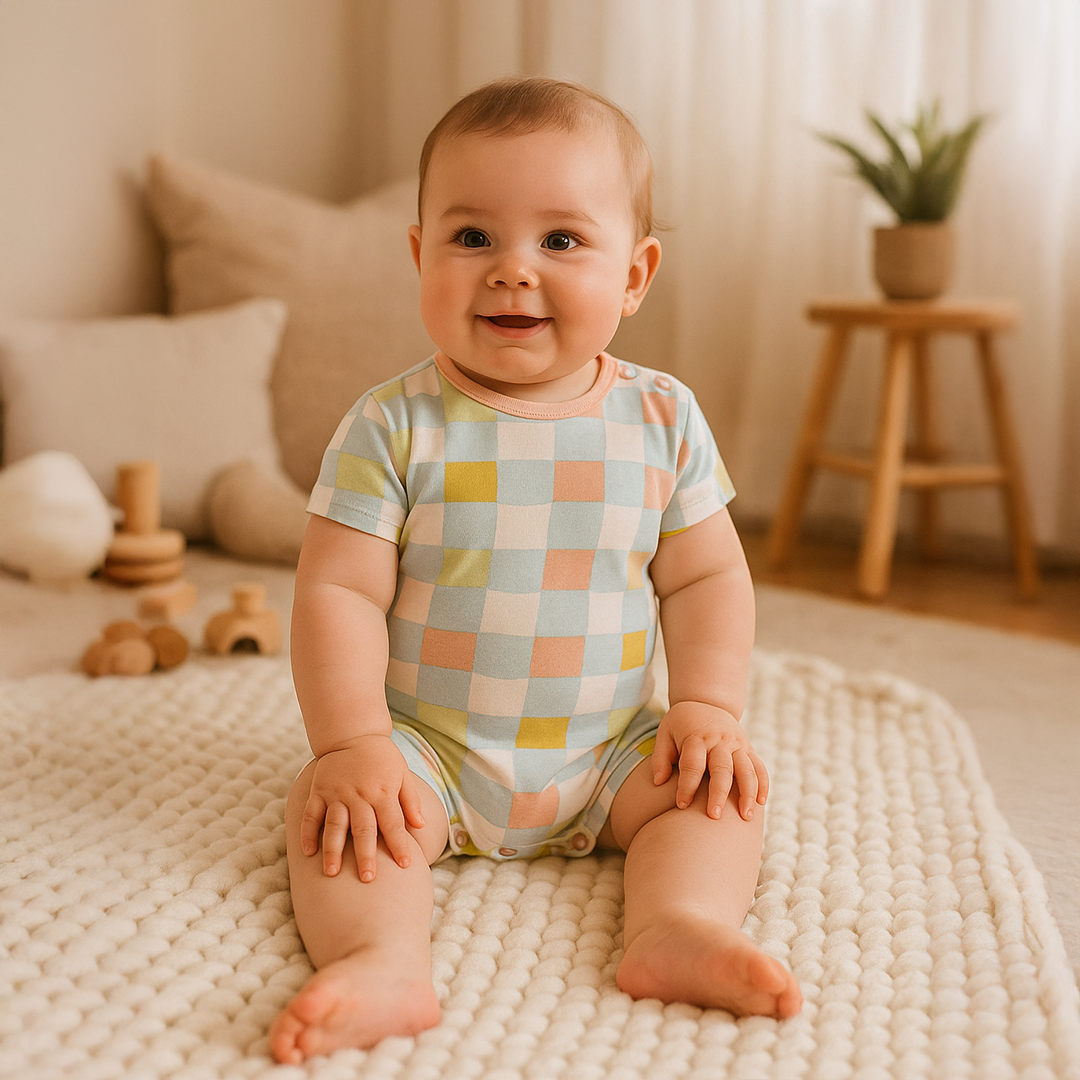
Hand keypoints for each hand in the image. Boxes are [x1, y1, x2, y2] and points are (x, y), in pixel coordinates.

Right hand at [300, 735, 424, 880]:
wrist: (353, 734)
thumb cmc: (382, 759)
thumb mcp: (403, 774)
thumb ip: (410, 801)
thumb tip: (421, 825)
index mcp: (382, 792)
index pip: (393, 824)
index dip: (400, 845)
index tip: (405, 866)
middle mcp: (359, 795)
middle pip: (363, 829)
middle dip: (366, 855)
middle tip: (368, 879)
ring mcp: (336, 793)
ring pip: (334, 825)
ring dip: (332, 850)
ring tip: (332, 873)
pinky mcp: (318, 791)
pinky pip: (311, 814)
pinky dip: (307, 832)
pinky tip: (307, 852)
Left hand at [652, 701, 768, 819]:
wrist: (706, 702)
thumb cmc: (681, 724)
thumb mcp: (665, 733)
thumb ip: (661, 757)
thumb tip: (658, 782)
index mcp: (696, 738)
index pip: (692, 764)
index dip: (687, 785)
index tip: (682, 805)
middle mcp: (719, 741)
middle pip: (722, 769)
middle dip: (718, 794)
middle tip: (714, 817)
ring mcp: (737, 744)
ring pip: (746, 770)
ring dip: (747, 793)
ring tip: (745, 817)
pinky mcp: (748, 748)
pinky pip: (759, 767)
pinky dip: (762, 784)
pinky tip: (761, 803)